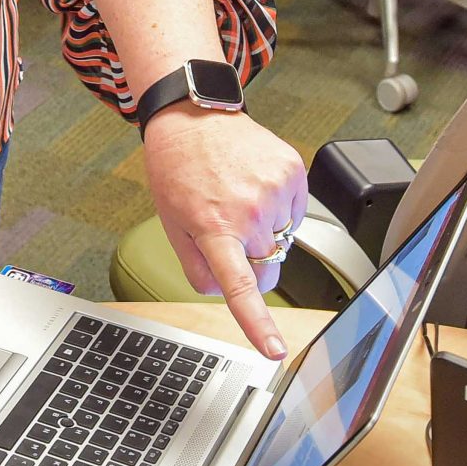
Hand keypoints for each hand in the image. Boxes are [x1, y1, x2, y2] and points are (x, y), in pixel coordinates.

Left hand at [143, 110, 308, 359]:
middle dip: (252, 262)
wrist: (194, 115)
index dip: (258, 323)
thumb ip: (196, 267)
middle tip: (229, 233)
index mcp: (214, 228)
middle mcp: (249, 211)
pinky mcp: (293, 172)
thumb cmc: (177, 168)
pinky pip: (295, 213)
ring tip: (238, 198)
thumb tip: (221, 290)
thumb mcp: (171, 223)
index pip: (240, 287)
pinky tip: (253, 186)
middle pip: (269, 269)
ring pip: (282, 241)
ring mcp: (275, 190)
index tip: (275, 350)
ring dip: (265, 231)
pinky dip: (277, 208)